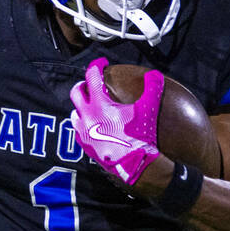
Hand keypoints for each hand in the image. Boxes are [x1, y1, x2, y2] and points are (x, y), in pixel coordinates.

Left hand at [69, 57, 162, 185]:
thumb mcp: (149, 110)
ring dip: (81, 106)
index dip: (96, 66)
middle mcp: (87, 117)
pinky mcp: (86, 147)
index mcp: (100, 105)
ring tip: (90, 105)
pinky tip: (92, 126)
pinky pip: (78, 132)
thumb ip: (152, 89)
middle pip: (76, 93)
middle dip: (83, 85)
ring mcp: (84, 133)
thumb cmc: (141, 138)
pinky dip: (83, 125)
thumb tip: (155, 75)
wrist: (134, 166)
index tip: (102, 64)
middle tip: (91, 84)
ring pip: (75, 113)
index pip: (92, 77)